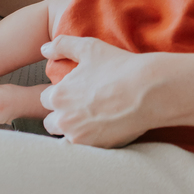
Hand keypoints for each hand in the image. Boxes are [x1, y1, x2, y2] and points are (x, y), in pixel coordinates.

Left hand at [39, 36, 155, 147]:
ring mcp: (80, 137)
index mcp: (59, 96)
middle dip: (62, 116)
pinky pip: (85, 147)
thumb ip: (62, 45)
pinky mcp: (96, 148)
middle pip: (51, 122)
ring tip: (94, 119)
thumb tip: (44, 49)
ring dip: (75, 129)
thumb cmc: (120, 67)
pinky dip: (92, 139)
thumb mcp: (89, 47)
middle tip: (82, 107)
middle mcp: (64, 120)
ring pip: (67, 136)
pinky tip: (106, 127)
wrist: (149, 90)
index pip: (46, 99)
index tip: (74, 92)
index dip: (60, 94)